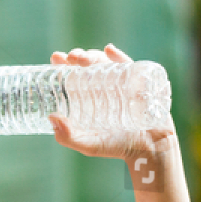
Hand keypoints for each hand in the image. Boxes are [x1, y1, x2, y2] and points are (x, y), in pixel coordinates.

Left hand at [47, 44, 174, 160]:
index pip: (75, 75)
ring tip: (84, 58)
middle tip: (71, 58)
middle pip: (89, 65)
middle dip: (79, 57)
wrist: (149, 151)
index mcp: (90, 97)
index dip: (64, 64)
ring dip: (94, 55)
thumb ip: (68, 137)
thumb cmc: (117, 147)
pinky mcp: (140, 84)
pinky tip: (109, 50)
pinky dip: (119, 56)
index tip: (56, 58)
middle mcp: (105, 87)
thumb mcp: (89, 145)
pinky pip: (130, 66)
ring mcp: (123, 83)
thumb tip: (51, 117)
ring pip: (106, 63)